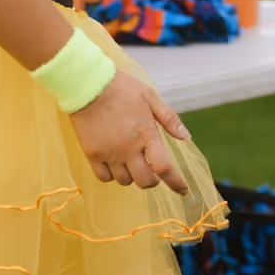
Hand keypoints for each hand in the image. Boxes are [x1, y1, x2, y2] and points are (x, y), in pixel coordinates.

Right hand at [69, 70, 190, 193]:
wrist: (88, 85)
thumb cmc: (121, 88)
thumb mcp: (149, 96)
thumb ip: (169, 118)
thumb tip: (186, 137)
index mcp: (146, 134)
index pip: (164, 167)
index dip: (176, 182)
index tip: (182, 190)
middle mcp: (128, 149)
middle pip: (145, 181)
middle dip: (152, 179)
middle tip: (151, 168)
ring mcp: (109, 154)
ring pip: (125, 181)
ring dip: (132, 175)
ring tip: (130, 161)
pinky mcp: (92, 154)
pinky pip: (104, 177)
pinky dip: (112, 175)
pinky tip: (114, 163)